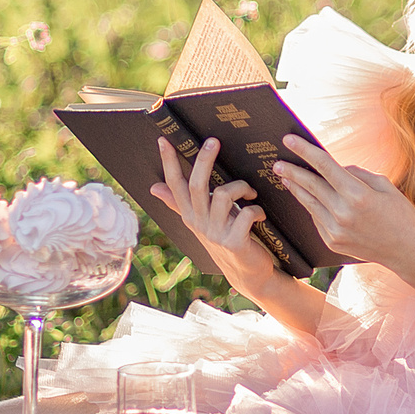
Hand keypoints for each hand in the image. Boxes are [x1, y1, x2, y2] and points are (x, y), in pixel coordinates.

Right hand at [151, 136, 283, 305]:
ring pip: (225, 196)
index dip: (169, 163)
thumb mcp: (201, 221)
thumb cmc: (227, 239)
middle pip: (197, 186)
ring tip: (251, 193)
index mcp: (190, 215)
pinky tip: (260, 214)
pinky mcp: (235, 243)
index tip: (164, 140)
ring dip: (242, 188)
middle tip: (213, 141)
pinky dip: (256, 210)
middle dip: (204, 161)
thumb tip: (154, 186)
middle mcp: (200, 224)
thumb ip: (178, 203)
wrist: (247, 273)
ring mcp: (216, 234)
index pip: (175, 186)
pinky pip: (246, 215)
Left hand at [270, 134, 414, 268]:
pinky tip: (307, 198)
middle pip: (310, 185)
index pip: (325, 166)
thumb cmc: (400, 214)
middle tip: (277, 162)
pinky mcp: (332, 242)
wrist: (406, 250)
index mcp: (358, 194)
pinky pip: (317, 219)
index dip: (305, 151)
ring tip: (284, 177)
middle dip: (292, 171)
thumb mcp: (384, 185)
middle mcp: (343, 213)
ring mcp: (335, 230)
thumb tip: (337, 169)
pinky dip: (311, 206)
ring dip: (295, 189)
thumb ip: (357, 174)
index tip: (289, 140)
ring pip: (309, 203)